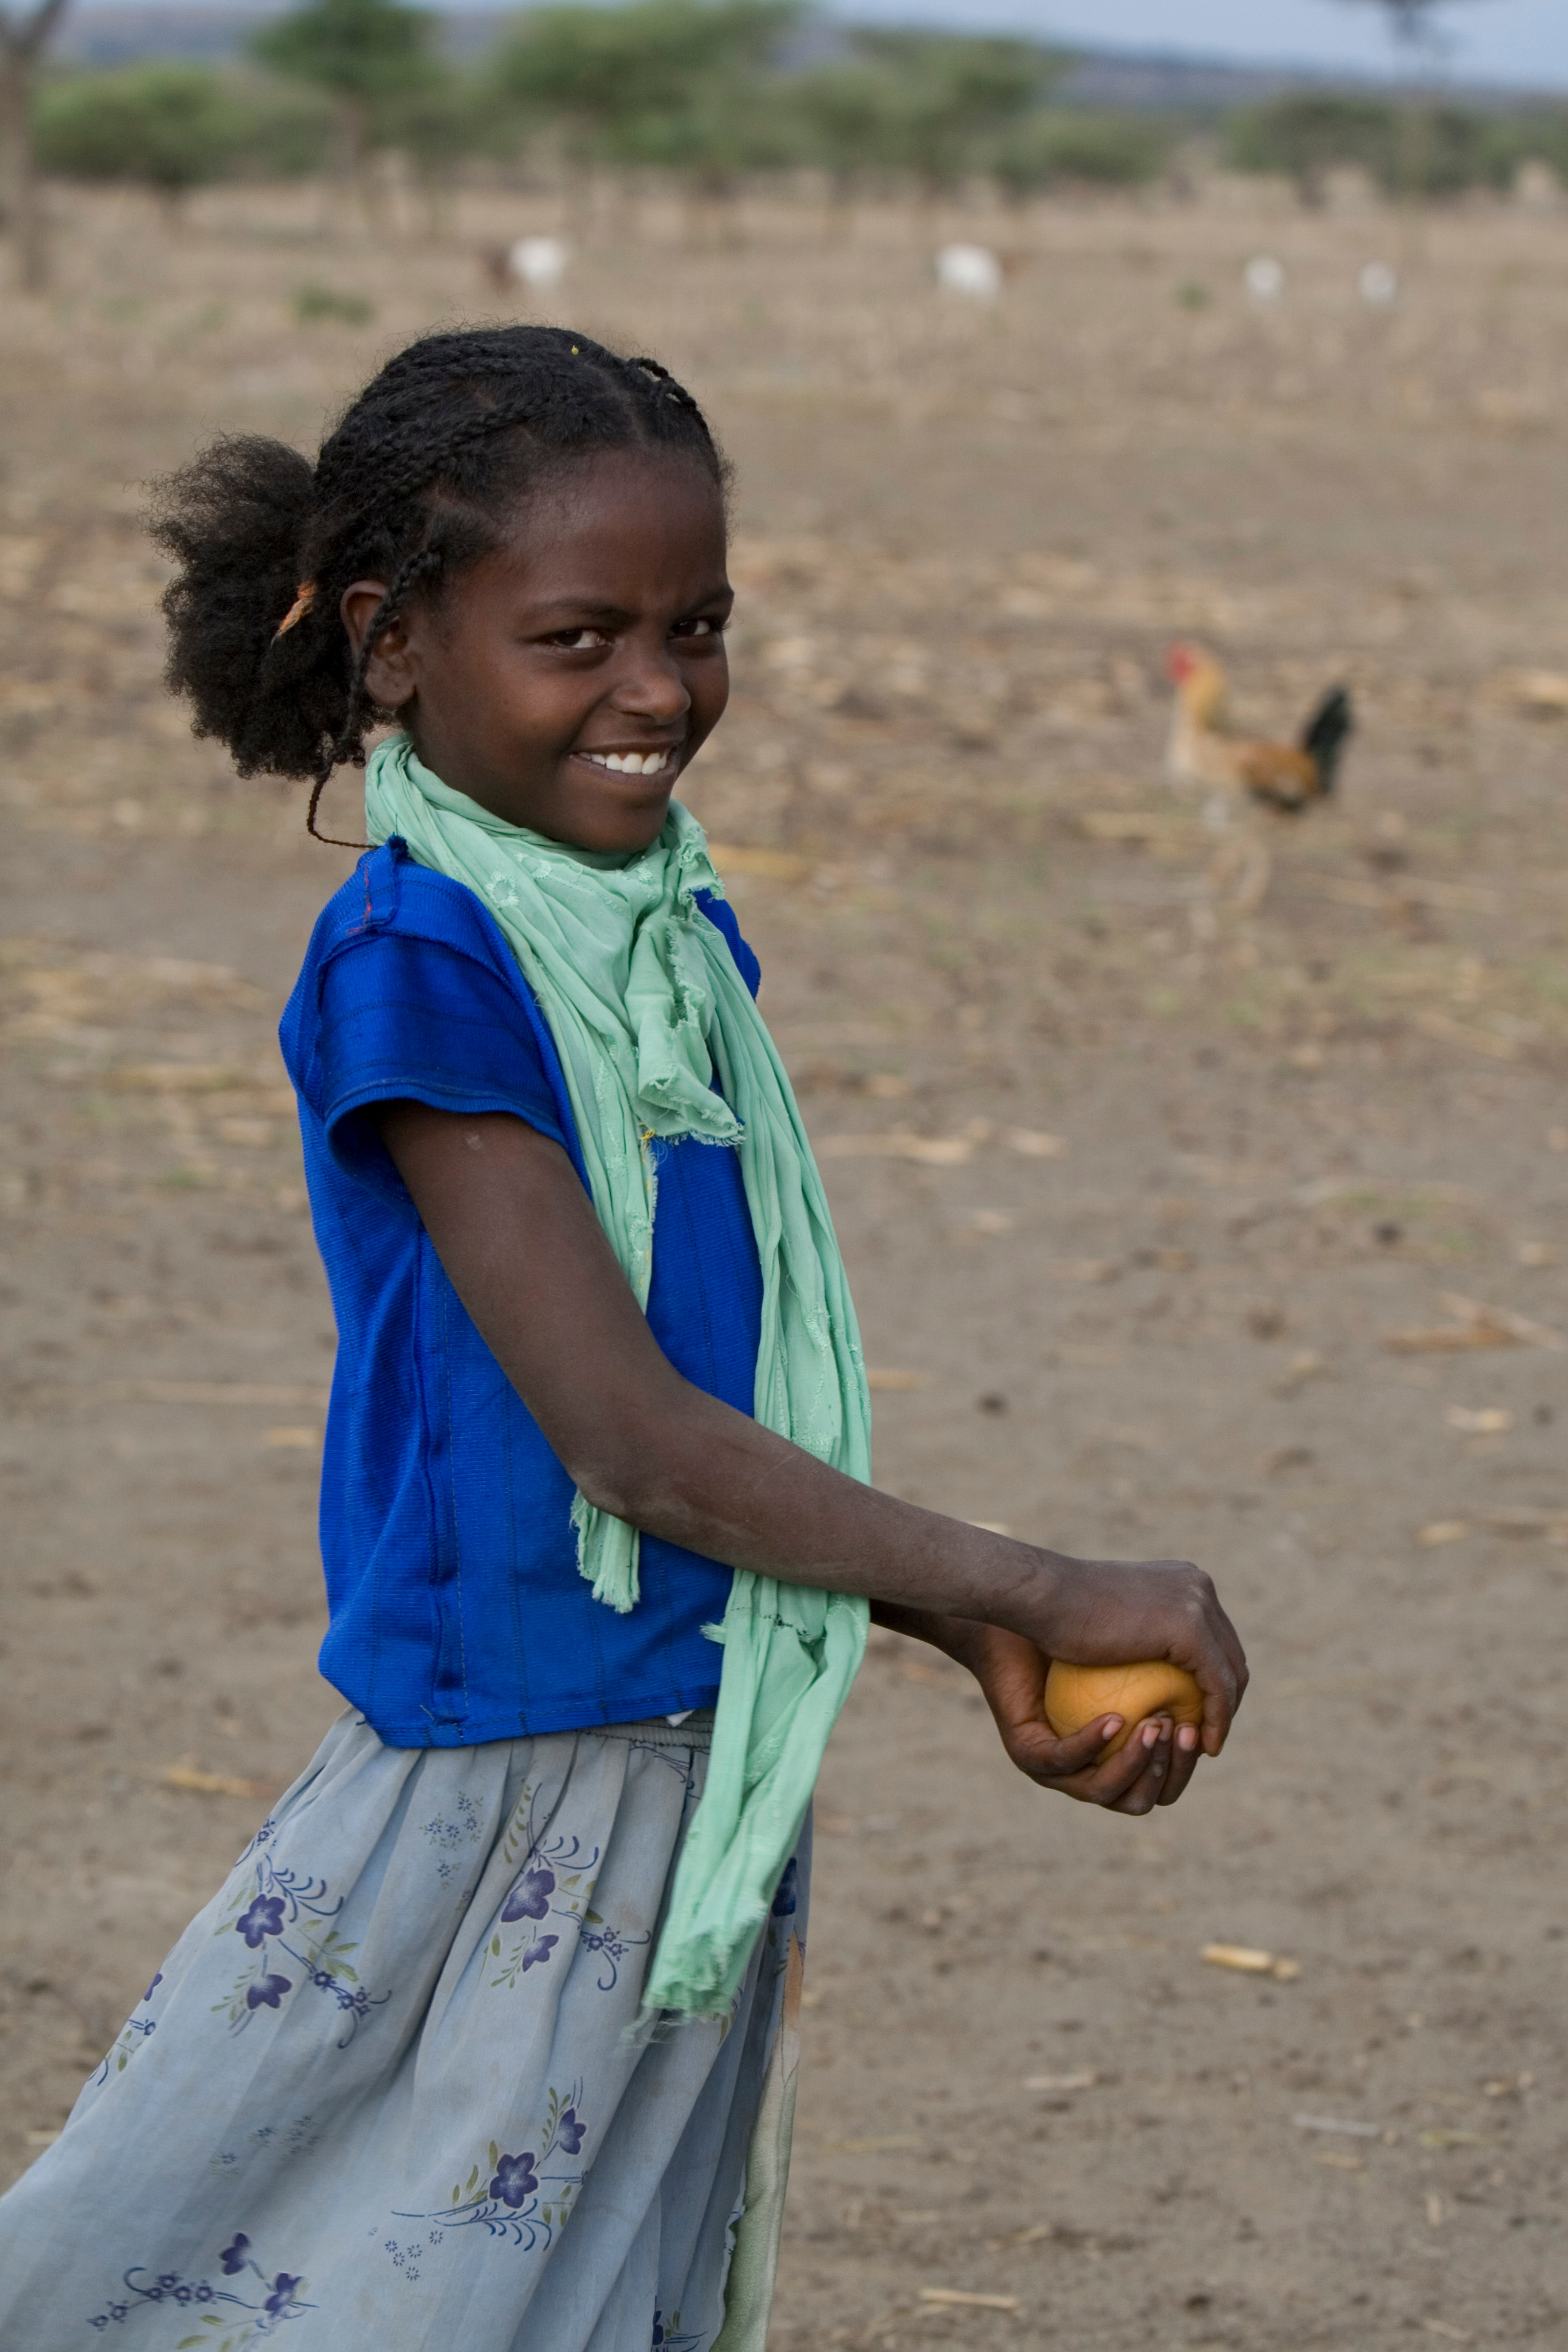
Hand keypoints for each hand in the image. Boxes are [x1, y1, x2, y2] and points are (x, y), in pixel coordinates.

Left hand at [958, 1624, 1203, 1811]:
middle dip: (1174, 1769)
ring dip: (1138, 1765)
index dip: (1194, 1761)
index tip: (1210, 1727)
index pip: (1170, 1777)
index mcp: (1121, 1756)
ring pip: (1107, 1793)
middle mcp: (1088, 1772)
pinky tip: (1113, 1718)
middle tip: (1189, 1731)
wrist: (1020, 1611)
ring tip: (1156, 1726)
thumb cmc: (1083, 1623)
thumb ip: (1183, 1663)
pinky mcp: (1026, 1752)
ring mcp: (1055, 1769)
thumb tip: (1233, 1674)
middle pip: (1144, 1798)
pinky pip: (1062, 1761)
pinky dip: (1090, 1744)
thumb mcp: (1145, 1644)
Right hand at [1004, 1552, 1247, 1758]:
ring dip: (1225, 1715)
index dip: (1212, 1679)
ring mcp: (1197, 1603)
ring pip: (1232, 1672)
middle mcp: (1198, 1585)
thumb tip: (1143, 1653)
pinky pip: (1218, 1686)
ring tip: (1204, 1746)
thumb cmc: (1059, 1611)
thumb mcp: (1109, 1616)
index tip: (1194, 1714)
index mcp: (1182, 1579)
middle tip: (1204, 1736)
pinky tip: (1205, 1744)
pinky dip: (1217, 1719)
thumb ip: (1136, 1629)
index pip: (1215, 1636)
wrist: (1042, 1596)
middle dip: (1224, 1699)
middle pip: (1230, 1653)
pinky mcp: (1190, 1628)